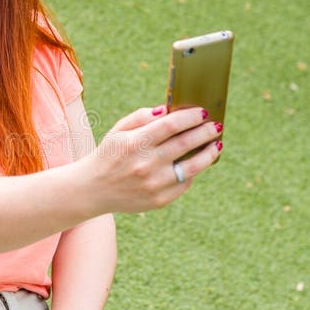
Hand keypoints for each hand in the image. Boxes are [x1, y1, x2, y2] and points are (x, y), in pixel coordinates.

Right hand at [87, 104, 222, 214]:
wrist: (93, 190)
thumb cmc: (110, 154)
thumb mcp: (118, 130)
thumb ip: (142, 117)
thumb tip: (168, 109)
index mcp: (134, 143)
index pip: (171, 125)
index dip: (191, 117)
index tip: (203, 112)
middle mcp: (145, 164)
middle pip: (186, 143)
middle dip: (205, 132)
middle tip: (216, 126)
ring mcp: (153, 185)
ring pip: (192, 167)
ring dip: (209, 153)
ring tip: (216, 145)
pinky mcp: (159, 200)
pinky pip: (184, 183)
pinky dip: (192, 172)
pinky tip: (196, 163)